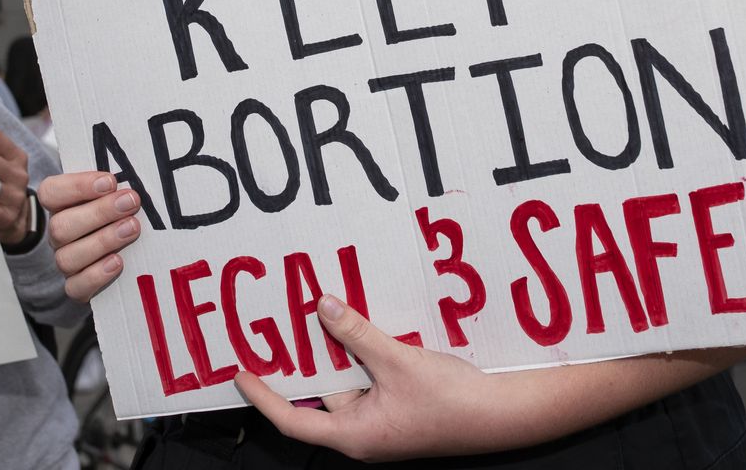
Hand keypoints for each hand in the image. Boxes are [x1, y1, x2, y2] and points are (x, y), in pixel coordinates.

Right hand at [37, 171, 142, 301]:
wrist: (128, 258)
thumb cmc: (122, 213)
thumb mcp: (118, 194)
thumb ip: (119, 184)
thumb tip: (139, 170)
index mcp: (62, 205)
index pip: (50, 192)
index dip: (77, 186)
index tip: (110, 181)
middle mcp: (59, 234)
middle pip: (60, 225)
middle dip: (99, 213)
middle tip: (131, 202)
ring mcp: (65, 261)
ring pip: (67, 257)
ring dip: (102, 241)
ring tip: (132, 228)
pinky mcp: (77, 287)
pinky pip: (75, 287)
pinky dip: (96, 275)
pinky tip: (118, 262)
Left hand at [235, 294, 512, 460]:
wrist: (503, 413)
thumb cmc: (454, 403)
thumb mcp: (397, 362)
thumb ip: (357, 335)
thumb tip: (323, 309)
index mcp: (355, 435)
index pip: (294, 420)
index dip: (264, 397)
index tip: (242, 375)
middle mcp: (364, 432)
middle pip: (322, 395)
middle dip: (306, 360)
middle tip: (284, 326)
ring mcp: (383, 421)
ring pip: (348, 382)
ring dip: (338, 352)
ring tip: (323, 315)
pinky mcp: (400, 407)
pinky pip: (369, 378)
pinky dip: (361, 354)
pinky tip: (361, 327)